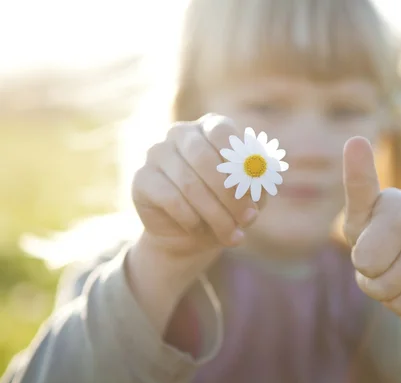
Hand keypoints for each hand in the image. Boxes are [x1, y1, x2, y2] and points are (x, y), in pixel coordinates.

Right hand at [127, 114, 263, 333]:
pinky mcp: (142, 178)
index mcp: (212, 127)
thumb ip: (257, 187)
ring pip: (189, 183)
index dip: (240, 163)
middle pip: (205, 158)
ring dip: (215, 215)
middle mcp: (182, 133)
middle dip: (230, 196)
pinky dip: (190, 219)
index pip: (224, 132)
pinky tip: (198, 228)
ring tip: (231, 235)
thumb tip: (255, 194)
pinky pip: (170, 198)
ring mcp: (158, 152)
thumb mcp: (251, 196)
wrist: (192, 233)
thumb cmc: (227, 206)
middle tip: (246, 221)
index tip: (254, 196)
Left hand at [342, 136, 400, 326]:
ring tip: (396, 274)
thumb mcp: (362, 216)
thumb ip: (358, 186)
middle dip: (370, 282)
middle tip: (378, 265)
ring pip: (399, 301)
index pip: (367, 243)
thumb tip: (355, 139)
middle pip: (377, 281)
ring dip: (389, 297)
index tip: (356, 164)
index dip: (360, 235)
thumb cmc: (379, 234)